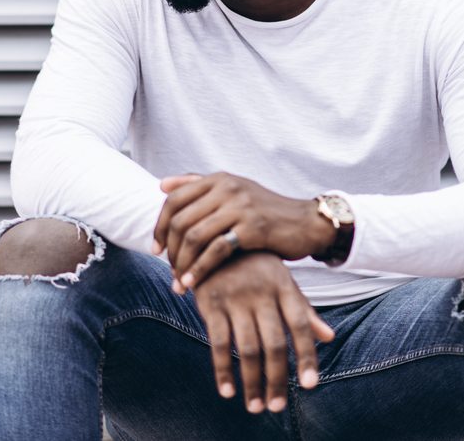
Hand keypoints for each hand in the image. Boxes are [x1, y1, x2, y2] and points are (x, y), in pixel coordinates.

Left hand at [153, 172, 334, 291]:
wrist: (307, 223)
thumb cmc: (266, 211)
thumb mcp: (234, 192)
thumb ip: (199, 186)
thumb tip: (162, 184)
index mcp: (219, 179)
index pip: (174, 200)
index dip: (159, 227)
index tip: (156, 250)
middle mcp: (227, 188)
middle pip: (181, 220)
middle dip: (169, 250)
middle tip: (169, 271)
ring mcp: (240, 206)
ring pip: (195, 236)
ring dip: (182, 264)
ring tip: (179, 282)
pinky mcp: (253, 228)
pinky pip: (216, 250)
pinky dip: (200, 270)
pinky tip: (193, 284)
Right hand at [193, 251, 334, 413]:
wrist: (215, 238)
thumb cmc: (256, 265)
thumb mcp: (282, 281)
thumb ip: (304, 310)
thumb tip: (330, 337)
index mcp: (283, 286)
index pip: (300, 326)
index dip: (307, 356)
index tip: (311, 385)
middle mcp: (261, 293)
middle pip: (274, 343)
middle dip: (277, 378)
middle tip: (277, 407)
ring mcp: (235, 298)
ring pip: (247, 348)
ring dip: (252, 382)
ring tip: (256, 406)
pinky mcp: (211, 303)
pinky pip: (217, 342)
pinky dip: (222, 370)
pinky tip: (228, 391)